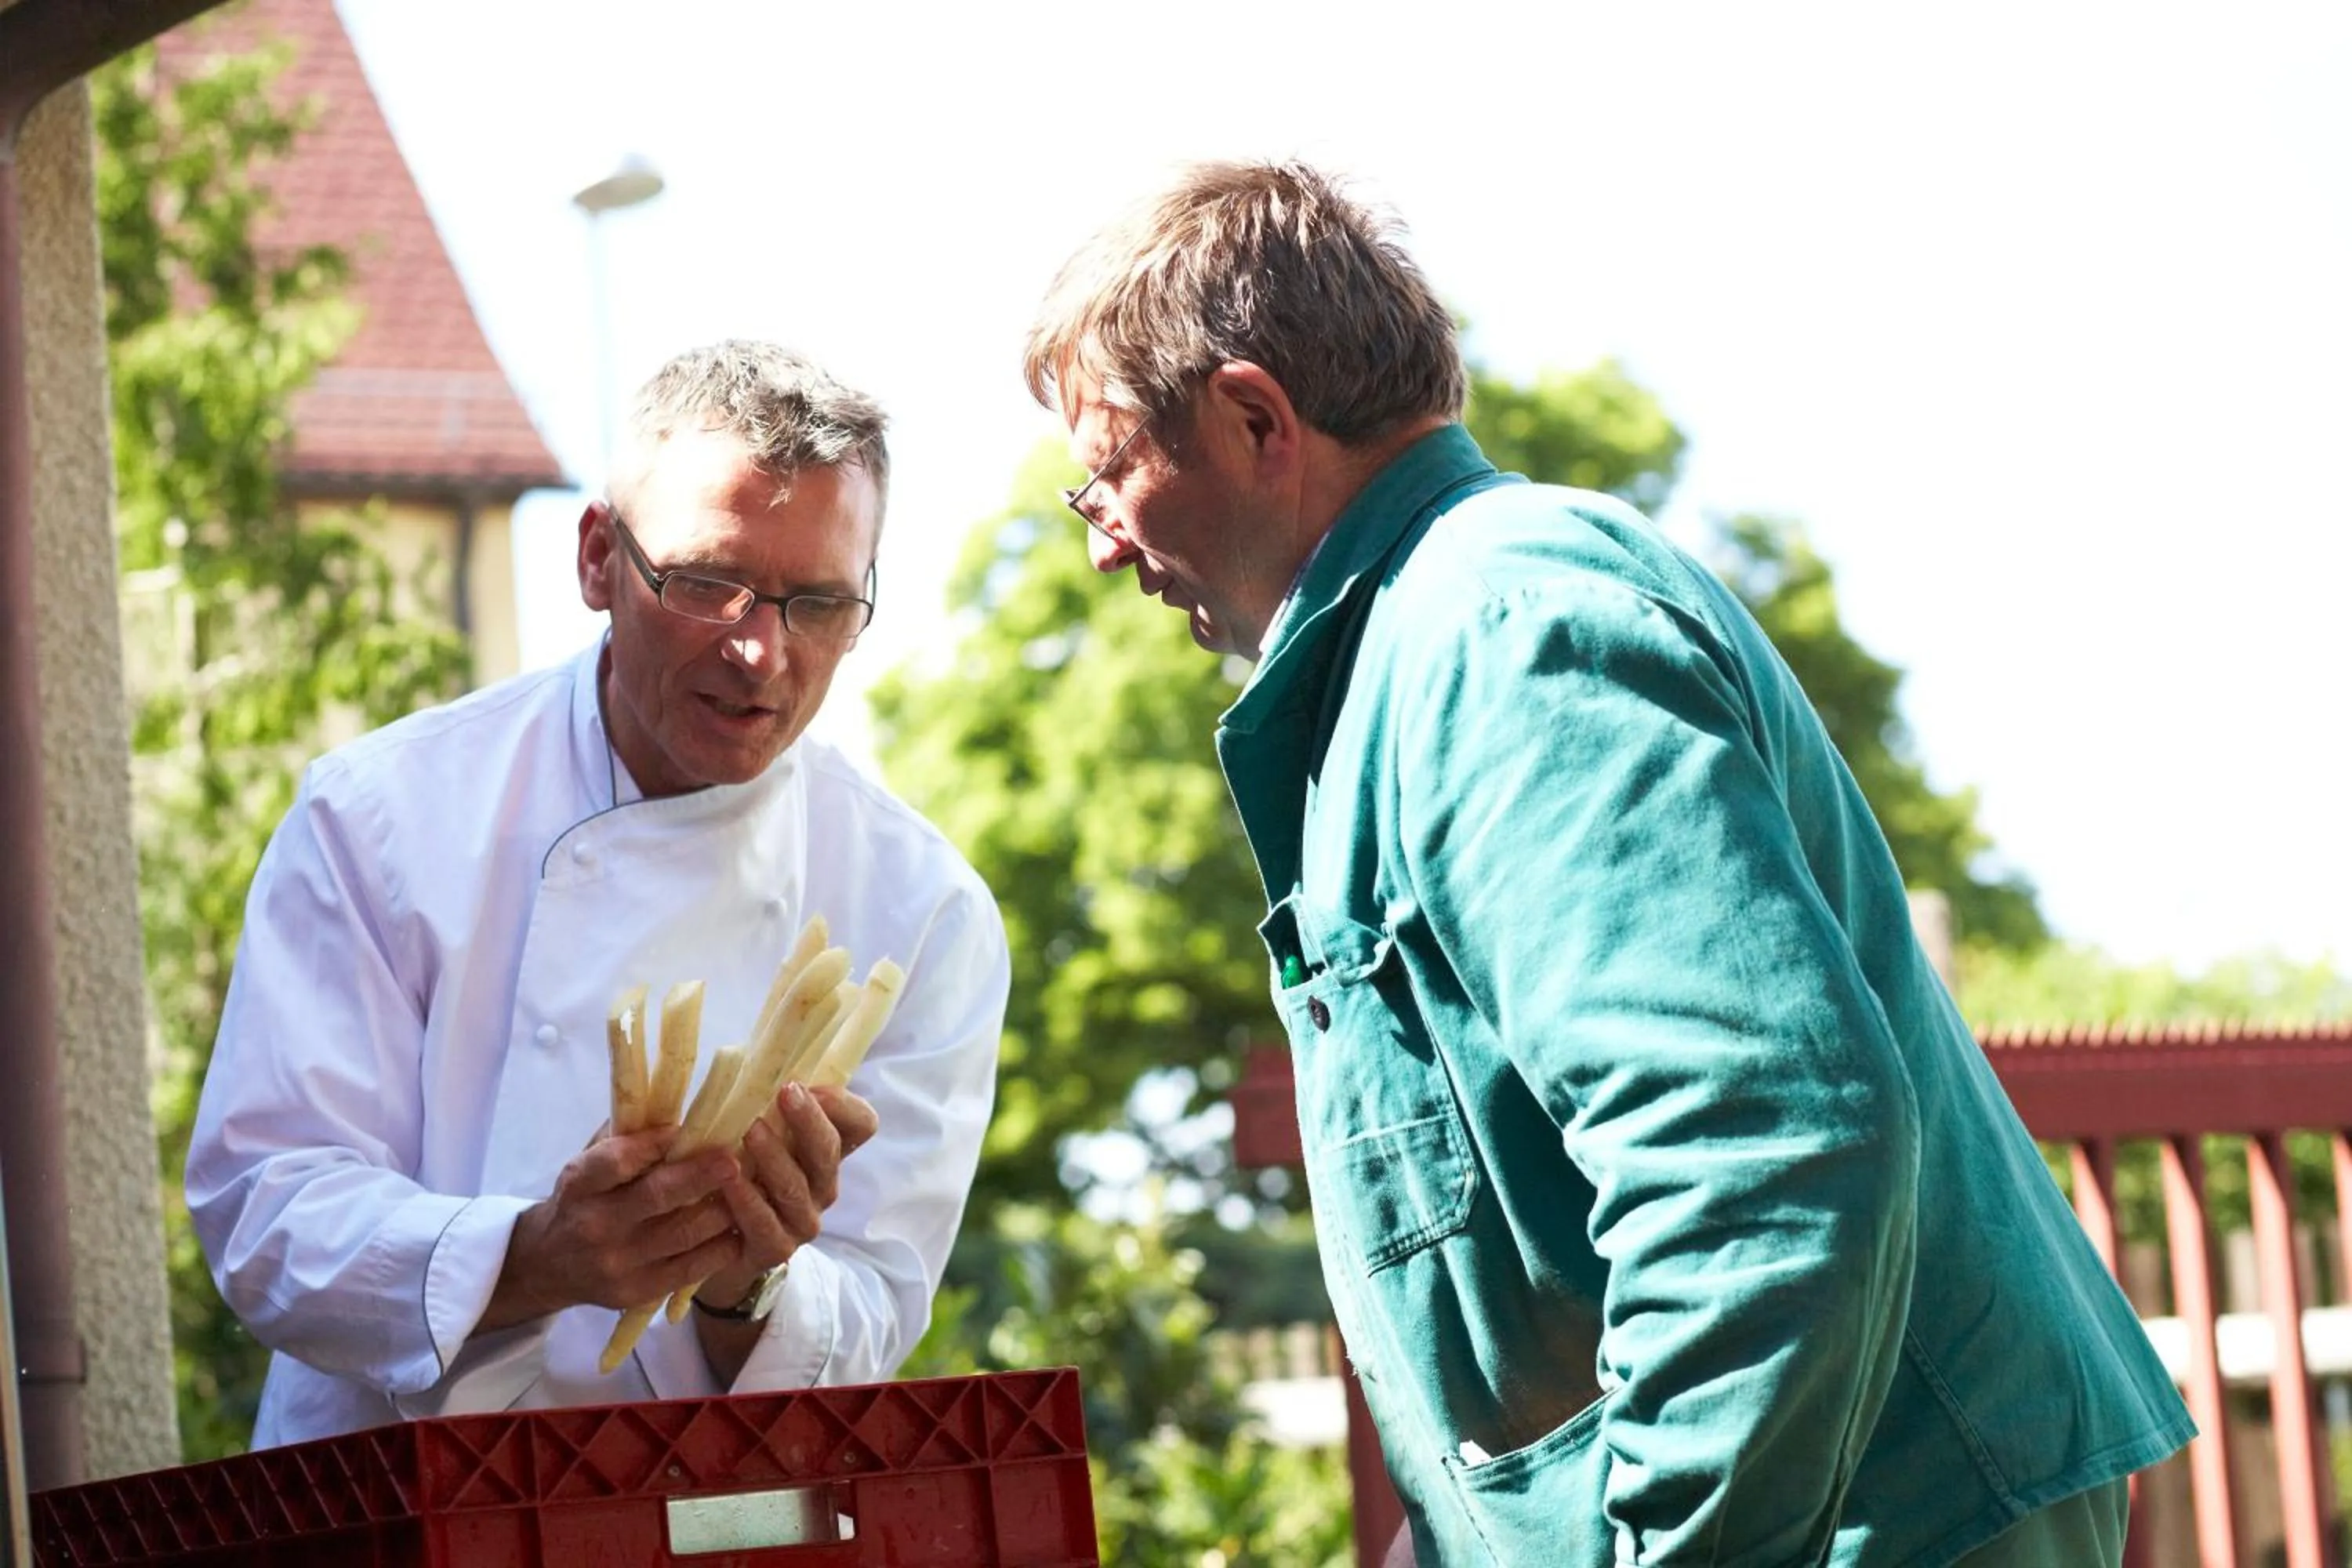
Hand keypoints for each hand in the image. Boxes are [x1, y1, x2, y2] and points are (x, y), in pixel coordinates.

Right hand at [479, 1127, 741, 1332]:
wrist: (548, 1265)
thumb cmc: (582, 1200)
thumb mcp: (587, 1165)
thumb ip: (625, 1141)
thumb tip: (680, 1110)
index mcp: (580, 1184)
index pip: (617, 1160)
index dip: (654, 1143)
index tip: (687, 1129)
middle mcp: (596, 1224)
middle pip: (656, 1197)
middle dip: (701, 1176)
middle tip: (734, 1159)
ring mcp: (617, 1263)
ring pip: (683, 1233)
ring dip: (722, 1208)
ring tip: (749, 1187)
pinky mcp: (637, 1291)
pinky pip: (691, 1268)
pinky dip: (722, 1245)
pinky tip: (741, 1224)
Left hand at [695, 1083, 878, 1309]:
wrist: (715, 1245)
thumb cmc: (735, 1173)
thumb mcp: (753, 1134)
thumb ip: (763, 1105)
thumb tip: (747, 1058)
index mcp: (824, 1152)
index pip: (860, 1124)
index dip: (843, 1104)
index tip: (810, 1085)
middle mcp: (822, 1185)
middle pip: (831, 1149)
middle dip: (809, 1119)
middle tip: (785, 1092)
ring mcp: (802, 1219)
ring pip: (797, 1185)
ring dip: (775, 1155)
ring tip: (750, 1131)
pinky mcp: (776, 1248)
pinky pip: (765, 1222)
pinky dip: (747, 1198)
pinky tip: (729, 1178)